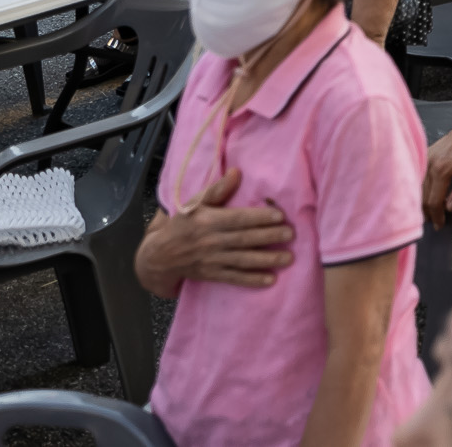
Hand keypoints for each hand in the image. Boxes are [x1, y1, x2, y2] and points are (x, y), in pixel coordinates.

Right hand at [143, 169, 295, 288]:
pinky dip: (252, 280)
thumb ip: (217, 189)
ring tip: (288, 258)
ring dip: (267, 260)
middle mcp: (211, 241)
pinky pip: (235, 278)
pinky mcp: (213, 275)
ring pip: (243, 260)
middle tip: (291, 234)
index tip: (279, 216)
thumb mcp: (195, 204)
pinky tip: (270, 279)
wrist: (160, 256)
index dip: (259, 217)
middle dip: (269, 237)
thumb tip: (236, 172)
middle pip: (244, 239)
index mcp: (208, 221)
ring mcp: (212, 260)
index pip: (238, 219)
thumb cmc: (182, 224)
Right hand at [424, 122, 451, 226]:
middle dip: (427, 213)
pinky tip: (426, 196)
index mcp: (442, 172)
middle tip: (433, 222)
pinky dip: (420, 190)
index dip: (436, 216)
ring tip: (429, 213)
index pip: (434, 201)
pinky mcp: (425, 155)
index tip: (440, 225)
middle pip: (423, 197)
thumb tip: (450, 207)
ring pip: (418, 188)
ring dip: (422, 202)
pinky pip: (418, 177)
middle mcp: (429, 166)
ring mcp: (425, 160)